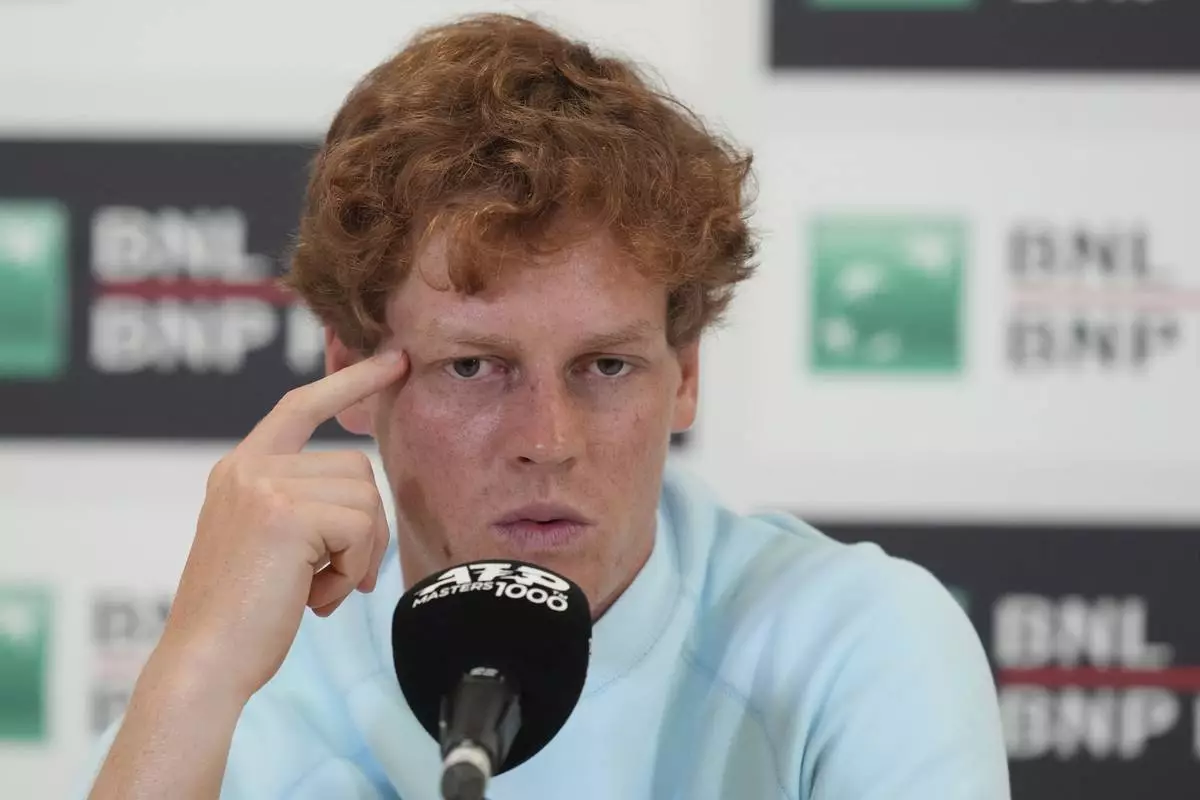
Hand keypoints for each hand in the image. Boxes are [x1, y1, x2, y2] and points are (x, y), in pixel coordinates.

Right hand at [153, 349, 407, 704]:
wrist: (205, 663)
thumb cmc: (243, 617)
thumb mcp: (266, 544)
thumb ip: (301, 505)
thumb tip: (367, 492)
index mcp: (240, 470)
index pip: (301, 405)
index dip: (350, 381)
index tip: (393, 360)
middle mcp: (248, 467)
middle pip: (358, 468)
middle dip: (364, 529)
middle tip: (334, 578)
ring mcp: (264, 486)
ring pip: (367, 499)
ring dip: (357, 555)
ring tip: (315, 589)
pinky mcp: (286, 514)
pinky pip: (362, 528)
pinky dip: (353, 571)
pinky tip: (316, 599)